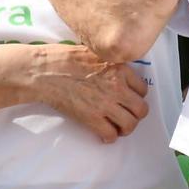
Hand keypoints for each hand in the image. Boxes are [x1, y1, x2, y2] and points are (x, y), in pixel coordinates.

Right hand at [28, 45, 148, 142]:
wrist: (44, 71)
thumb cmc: (63, 58)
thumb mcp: (95, 52)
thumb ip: (111, 63)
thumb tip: (117, 73)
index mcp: (120, 69)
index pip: (143, 89)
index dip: (137, 96)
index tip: (130, 99)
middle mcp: (117, 87)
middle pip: (141, 109)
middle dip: (135, 115)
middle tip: (126, 115)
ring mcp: (106, 104)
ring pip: (130, 125)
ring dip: (125, 128)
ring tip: (117, 127)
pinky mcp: (92, 118)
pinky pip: (110, 134)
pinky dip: (109, 137)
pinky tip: (104, 134)